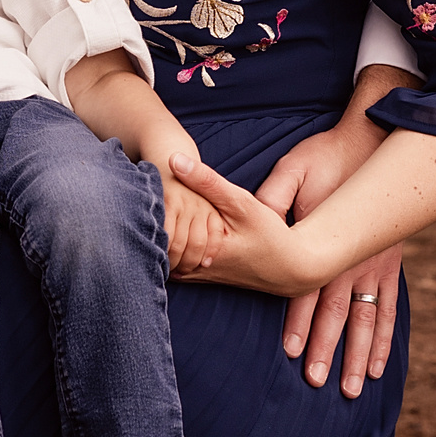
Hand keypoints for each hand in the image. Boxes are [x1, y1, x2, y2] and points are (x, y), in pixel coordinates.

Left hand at [164, 155, 327, 300]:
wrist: (288, 268)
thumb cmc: (268, 235)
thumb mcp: (241, 204)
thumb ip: (207, 182)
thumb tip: (175, 160)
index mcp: (195, 252)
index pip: (156, 230)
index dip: (149, 205)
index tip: (148, 186)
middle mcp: (188, 269)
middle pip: (154, 242)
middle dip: (151, 218)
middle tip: (147, 193)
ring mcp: (191, 275)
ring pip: (161, 251)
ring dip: (160, 230)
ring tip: (156, 206)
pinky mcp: (196, 276)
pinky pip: (171, 258)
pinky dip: (170, 241)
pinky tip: (173, 223)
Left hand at [256, 110, 398, 397]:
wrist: (372, 143)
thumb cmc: (326, 156)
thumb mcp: (294, 169)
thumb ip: (271, 195)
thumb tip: (249, 213)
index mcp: (328, 239)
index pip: (310, 286)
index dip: (300, 320)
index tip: (291, 351)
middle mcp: (354, 259)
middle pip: (339, 311)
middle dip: (327, 348)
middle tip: (317, 381)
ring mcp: (376, 264)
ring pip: (367, 319)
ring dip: (358, 355)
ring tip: (349, 389)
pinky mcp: (389, 265)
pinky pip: (388, 309)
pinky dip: (383, 340)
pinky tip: (377, 368)